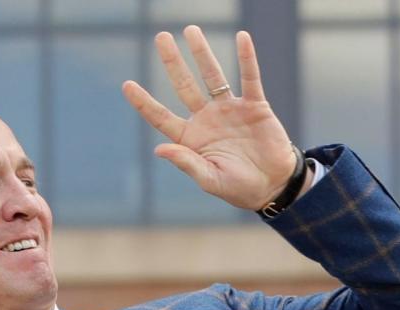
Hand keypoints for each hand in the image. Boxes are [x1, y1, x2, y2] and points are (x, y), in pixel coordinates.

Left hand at [122, 27, 303, 210]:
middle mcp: (206, 119)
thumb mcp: (209, 179)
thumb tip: (159, 150)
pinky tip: (242, 38)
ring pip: (213, 75)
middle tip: (161, 37)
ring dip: (202, 53)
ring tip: (191, 30)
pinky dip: (247, 59)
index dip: (144, 101)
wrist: (272, 186)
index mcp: (190, 138)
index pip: (161, 116)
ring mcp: (230, 110)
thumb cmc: (237, 188)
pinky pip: (250, 78)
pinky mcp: (255, 106)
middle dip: (173, 62)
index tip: (126, 85)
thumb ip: (186, 163)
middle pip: (184, 85)